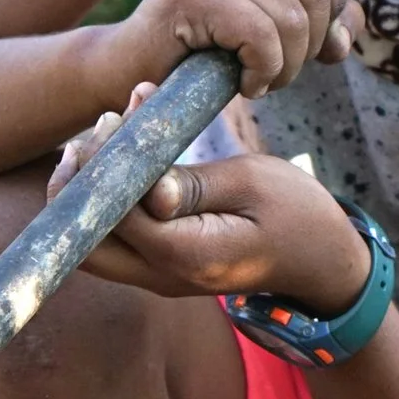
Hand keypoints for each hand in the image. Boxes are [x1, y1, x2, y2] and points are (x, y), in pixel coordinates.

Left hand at [48, 86, 372, 304]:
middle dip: (76, 189)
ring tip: (107, 139)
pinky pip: (119, 241)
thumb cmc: (297, 214)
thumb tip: (145, 186)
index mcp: (188, 256)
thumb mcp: (253, 184)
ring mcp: (159, 277)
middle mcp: (163, 276)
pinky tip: (125, 159)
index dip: (101, 169)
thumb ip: (193, 185)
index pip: (117, 215)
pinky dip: (111, 202)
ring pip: (95, 245)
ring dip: (89, 195)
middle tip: (92, 137)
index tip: (113, 122)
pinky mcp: (161, 266)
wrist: (322, 261)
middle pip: (86, 244)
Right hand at [103, 0, 362, 101]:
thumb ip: (323, 20)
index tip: (301, 37)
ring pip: (292, 19)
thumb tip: (347, 32)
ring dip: (286, 67)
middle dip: (308, 48)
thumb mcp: (274, 23)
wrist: (132, 66)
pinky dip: (263, 73)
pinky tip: (245, 84)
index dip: (334, 6)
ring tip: (260, 79)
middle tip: (276, 71)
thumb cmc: (208, 45)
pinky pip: (262, 38)